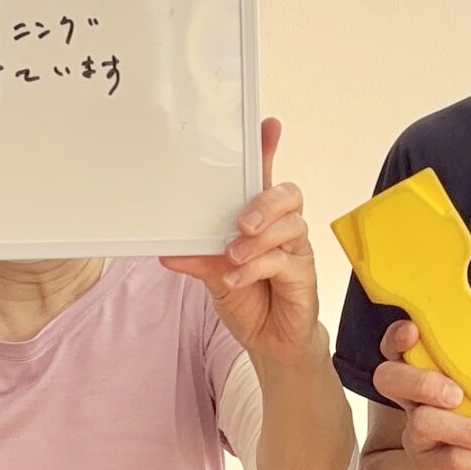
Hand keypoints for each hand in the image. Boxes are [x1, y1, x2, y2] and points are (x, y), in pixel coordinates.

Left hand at [162, 118, 322, 367]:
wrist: (270, 343)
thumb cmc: (248, 298)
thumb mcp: (214, 275)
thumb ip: (198, 258)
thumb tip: (168, 249)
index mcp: (260, 219)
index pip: (265, 177)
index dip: (269, 150)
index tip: (268, 126)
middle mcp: (282, 229)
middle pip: (288, 194)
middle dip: (265, 201)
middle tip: (241, 222)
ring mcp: (295, 251)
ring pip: (290, 226)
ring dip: (258, 239)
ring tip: (232, 256)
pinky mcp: (302, 276)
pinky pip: (284, 262)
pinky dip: (256, 267)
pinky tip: (236, 276)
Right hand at [372, 317, 470, 469]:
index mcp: (437, 375)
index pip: (401, 348)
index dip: (398, 337)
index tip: (414, 332)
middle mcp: (420, 403)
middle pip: (389, 378)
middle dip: (420, 380)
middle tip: (456, 394)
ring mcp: (421, 437)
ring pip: (421, 422)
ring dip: (463, 428)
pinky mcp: (429, 469)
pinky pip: (444, 460)